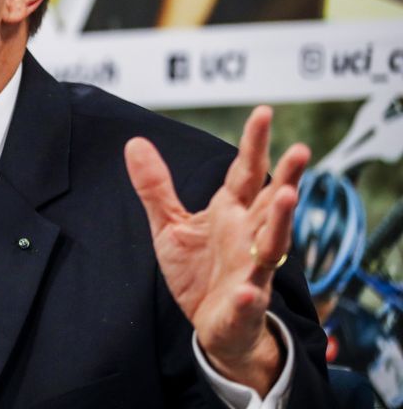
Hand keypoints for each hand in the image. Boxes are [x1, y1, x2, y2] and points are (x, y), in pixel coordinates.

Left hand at [124, 106, 309, 395]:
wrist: (211, 323)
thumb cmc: (198, 270)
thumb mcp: (169, 224)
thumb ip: (155, 186)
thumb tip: (134, 142)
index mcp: (231, 212)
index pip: (245, 172)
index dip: (253, 144)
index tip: (264, 112)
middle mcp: (248, 236)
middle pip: (271, 203)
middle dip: (287, 177)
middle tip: (300, 151)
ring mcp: (252, 269)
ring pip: (273, 244)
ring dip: (281, 222)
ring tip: (288, 197)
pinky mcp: (245, 304)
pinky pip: (250, 299)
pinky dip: (250, 295)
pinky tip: (250, 290)